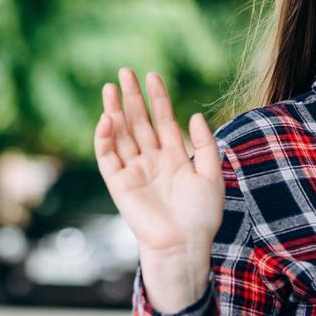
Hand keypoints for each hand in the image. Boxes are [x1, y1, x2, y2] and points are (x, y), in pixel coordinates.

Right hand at [93, 67, 222, 257]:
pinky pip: (107, 157)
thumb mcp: (211, 175)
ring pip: (120, 135)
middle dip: (131, 98)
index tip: (153, 76)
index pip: (162, 120)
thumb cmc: (201, 216)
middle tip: (124, 72)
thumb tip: (194, 114)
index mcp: (174, 157)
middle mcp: (152, 161)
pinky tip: (106, 118)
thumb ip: (204, 144)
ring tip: (110, 87)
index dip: (158, 98)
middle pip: (138, 122)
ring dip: (114, 111)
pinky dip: (104, 138)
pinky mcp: (119, 184)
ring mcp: (134, 171)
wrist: (183, 244)